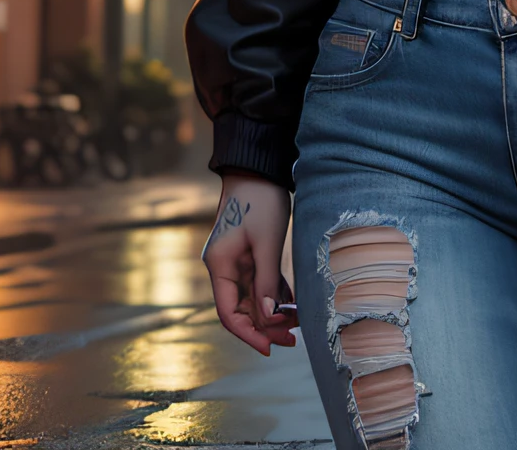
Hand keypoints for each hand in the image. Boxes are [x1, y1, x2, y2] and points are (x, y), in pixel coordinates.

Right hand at [202, 174, 296, 354]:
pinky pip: (261, 284)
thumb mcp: (265, 242)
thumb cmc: (260, 200)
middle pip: (241, 309)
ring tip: (296, 327)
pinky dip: (276, 296)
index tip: (268, 348)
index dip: (248, 333)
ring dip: (272, 314)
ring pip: (253, 299)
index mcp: (220, 266)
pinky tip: (293, 306)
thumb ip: (266, 280)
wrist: (258, 169)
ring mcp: (237, 262)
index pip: (229, 313)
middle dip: (264, 327)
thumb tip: (269, 316)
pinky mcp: (251, 255)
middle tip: (290, 341)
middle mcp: (224, 268)